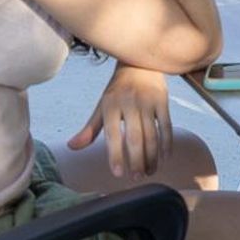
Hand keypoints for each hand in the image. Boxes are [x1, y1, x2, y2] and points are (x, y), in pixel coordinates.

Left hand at [69, 64, 173, 178]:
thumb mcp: (102, 106)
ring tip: (149, 171)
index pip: (113, 134)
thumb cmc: (118, 90)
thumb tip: (72, 147)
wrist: (139, 63)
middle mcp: (129, 103)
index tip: (118, 174)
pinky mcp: (162, 100)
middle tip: (136, 177)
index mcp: (110, 105)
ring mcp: (147, 102)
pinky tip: (164, 158)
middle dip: (136, 160)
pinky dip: (167, 144)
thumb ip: (90, 129)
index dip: (115, 155)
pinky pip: (166, 126)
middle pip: (134, 138)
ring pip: (152, 135)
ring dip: (152, 156)